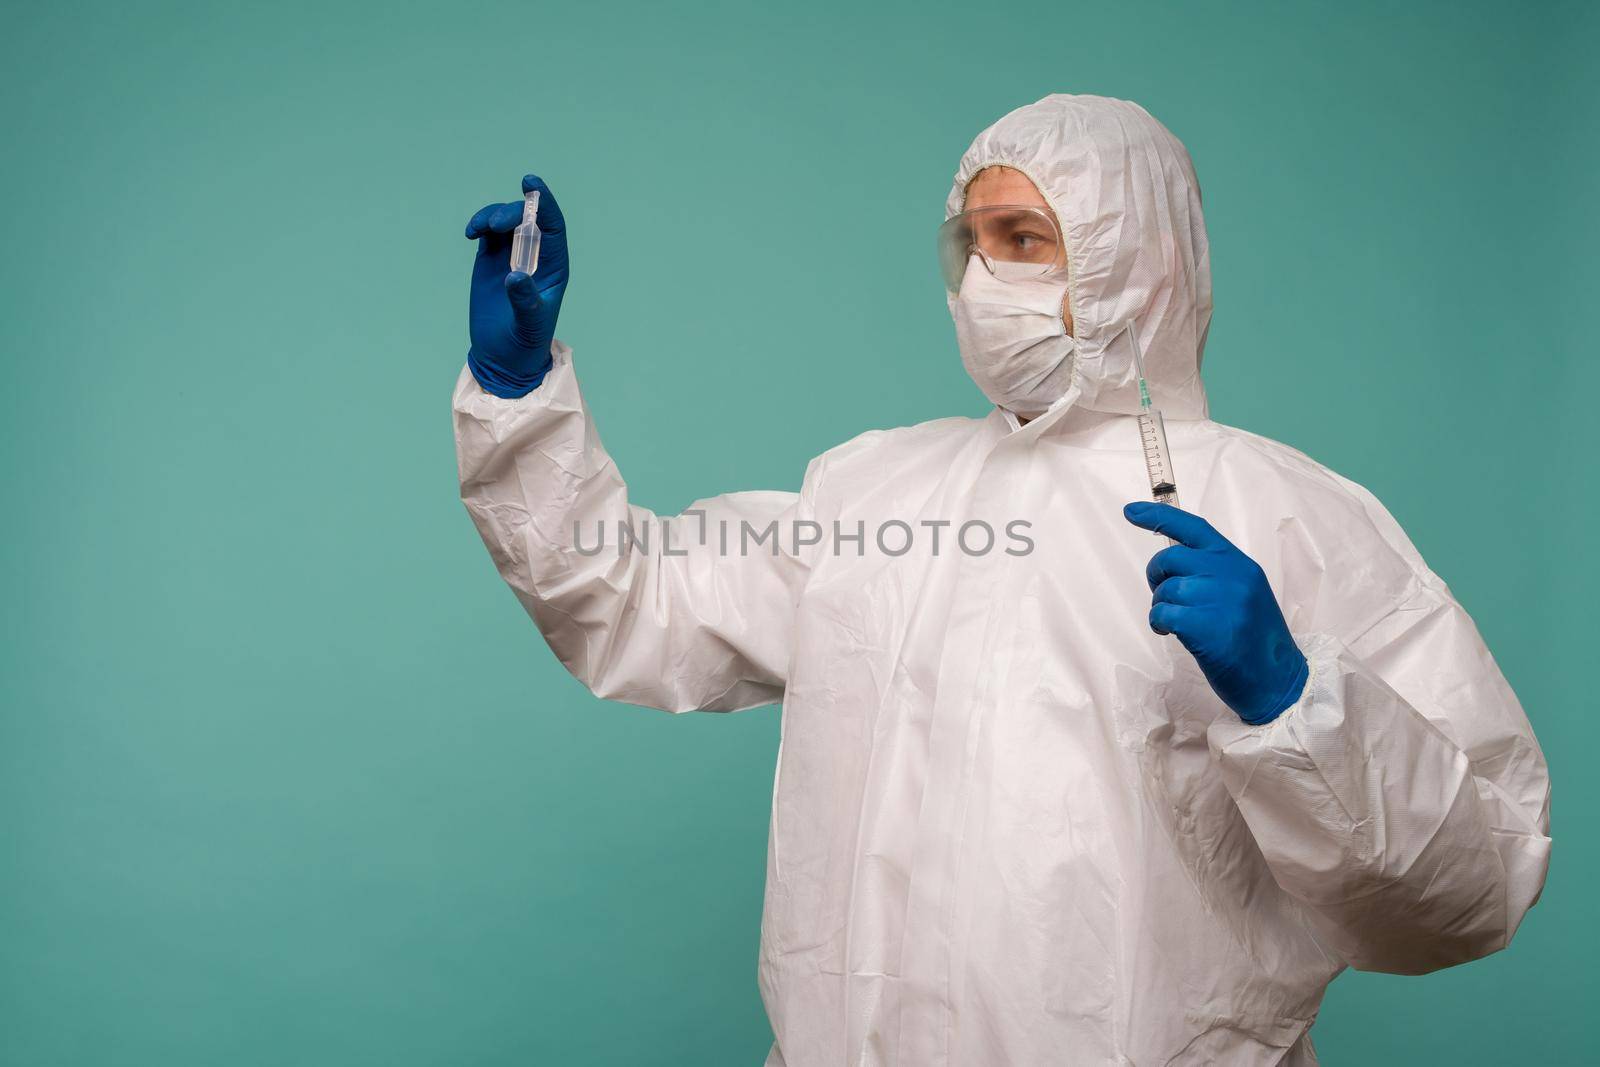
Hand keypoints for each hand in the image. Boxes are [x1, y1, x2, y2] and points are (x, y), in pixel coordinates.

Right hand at [464, 174, 569, 397]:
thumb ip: (525, 301)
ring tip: (479, 230)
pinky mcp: (491, 260)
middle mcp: (536, 256)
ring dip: (492, 216)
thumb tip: (515, 276)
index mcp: (554, 267)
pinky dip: (480, 225)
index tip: (530, 184)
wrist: (503, 356)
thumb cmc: (524, 343)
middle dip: (511, 212)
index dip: (544, 202)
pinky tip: (472, 233)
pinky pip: (488, 232)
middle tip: (493, 223)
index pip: (553, 226)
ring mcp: (513, 255)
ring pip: (506, 221)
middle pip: (527, 219)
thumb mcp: (529, 325)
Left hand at [1124, 502, 1307, 724]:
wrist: (1278, 681)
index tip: (1130, 511)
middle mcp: (1231, 574)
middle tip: (1164, 596)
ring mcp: (1220, 599)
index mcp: (1239, 563)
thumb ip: (1215, 574)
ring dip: (1160, 606)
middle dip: (1157, 576)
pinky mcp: (1205, 626)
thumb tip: (1173, 564)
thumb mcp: (1244, 594)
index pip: (1194, 528)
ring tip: (1176, 623)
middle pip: (1170, 557)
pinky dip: (1160, 623)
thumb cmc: (1256, 641)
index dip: (1159, 516)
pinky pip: (1163, 613)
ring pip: (1166, 589)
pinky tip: (1172, 633)